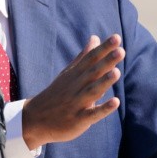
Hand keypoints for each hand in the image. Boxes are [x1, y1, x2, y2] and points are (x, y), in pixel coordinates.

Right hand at [22, 34, 123, 149]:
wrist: (36, 119)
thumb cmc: (56, 94)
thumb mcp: (68, 73)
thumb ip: (84, 56)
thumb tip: (95, 37)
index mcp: (74, 74)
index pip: (90, 59)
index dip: (104, 49)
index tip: (117, 37)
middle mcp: (75, 86)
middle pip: (93, 72)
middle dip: (106, 62)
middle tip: (121, 50)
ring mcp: (76, 103)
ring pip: (92, 91)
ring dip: (104, 82)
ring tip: (117, 72)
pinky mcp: (78, 120)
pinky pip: (92, 114)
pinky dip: (103, 109)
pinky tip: (116, 102)